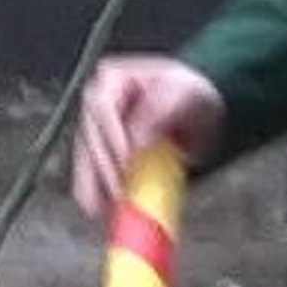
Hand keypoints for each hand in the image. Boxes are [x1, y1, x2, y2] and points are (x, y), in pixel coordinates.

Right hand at [70, 55, 227, 221]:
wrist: (200, 107)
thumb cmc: (191, 93)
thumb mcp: (183, 94)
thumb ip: (160, 110)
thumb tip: (137, 139)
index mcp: (113, 79)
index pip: (101, 107)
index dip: (111, 137)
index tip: (125, 162)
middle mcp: (99, 102)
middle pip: (89, 135)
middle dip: (101, 166)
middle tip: (118, 191)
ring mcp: (99, 127)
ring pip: (86, 156)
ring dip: (91, 183)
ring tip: (97, 207)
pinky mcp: (104, 151)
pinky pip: (93, 171)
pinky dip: (95, 189)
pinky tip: (98, 207)